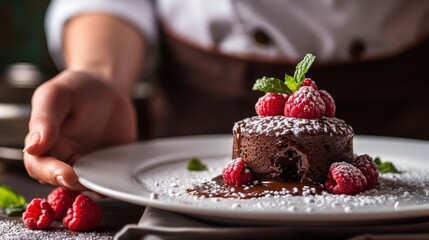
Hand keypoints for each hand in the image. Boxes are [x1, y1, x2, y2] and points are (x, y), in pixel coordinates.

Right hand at [23, 70, 136, 189]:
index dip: (50, 174)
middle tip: (87, 181)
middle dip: (74, 185)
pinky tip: (120, 180)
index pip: (38, 166)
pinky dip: (114, 184)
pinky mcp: (111, 166)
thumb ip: (44, 118)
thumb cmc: (77, 89)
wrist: (108, 88)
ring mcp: (90, 165)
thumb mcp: (57, 94)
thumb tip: (33, 147)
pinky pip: (111, 180)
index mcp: (45, 144)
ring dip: (95, 188)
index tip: (66, 175)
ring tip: (106, 183)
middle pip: (63, 182)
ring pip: (88, 186)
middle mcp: (65, 159)